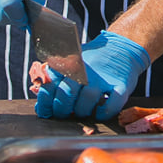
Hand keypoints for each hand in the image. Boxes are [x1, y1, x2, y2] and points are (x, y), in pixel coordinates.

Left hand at [35, 30, 150, 120]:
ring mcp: (104, 78)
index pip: (52, 84)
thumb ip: (56, 82)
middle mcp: (87, 70)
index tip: (46, 111)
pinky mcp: (122, 85)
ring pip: (87, 99)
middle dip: (62, 109)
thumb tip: (40, 108)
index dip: (46, 102)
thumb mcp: (72, 64)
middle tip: (64, 113)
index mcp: (71, 64)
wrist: (121, 48)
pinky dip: (104, 112)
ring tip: (83, 112)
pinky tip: (100, 113)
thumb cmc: (92, 62)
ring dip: (82, 111)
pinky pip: (112, 103)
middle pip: (67, 92)